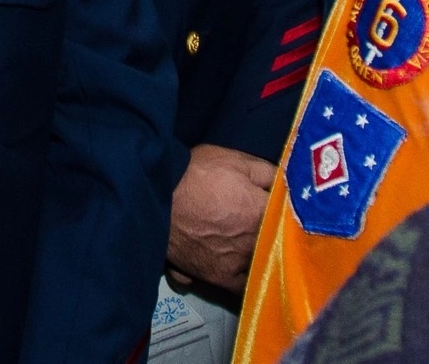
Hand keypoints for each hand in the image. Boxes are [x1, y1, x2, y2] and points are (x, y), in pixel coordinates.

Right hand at [166, 143, 274, 293]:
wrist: (157, 194)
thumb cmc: (198, 173)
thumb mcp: (235, 160)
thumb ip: (267, 172)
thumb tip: (288, 183)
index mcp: (263, 213)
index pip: (288, 216)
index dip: (287, 210)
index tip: (284, 206)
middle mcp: (255, 244)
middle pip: (277, 243)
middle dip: (275, 233)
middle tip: (267, 223)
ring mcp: (238, 264)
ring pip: (262, 264)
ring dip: (262, 255)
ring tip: (254, 245)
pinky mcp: (219, 278)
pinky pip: (243, 286)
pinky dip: (246, 277)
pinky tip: (245, 266)